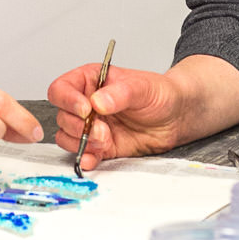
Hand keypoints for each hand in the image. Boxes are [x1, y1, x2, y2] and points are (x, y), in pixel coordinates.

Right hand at [48, 63, 184, 169]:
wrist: (177, 117)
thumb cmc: (159, 94)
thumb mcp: (142, 88)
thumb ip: (119, 94)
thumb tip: (97, 102)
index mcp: (90, 81)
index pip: (62, 89)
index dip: (67, 100)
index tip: (85, 110)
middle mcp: (86, 103)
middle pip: (62, 116)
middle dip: (79, 127)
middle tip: (103, 130)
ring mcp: (92, 126)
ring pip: (67, 137)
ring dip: (82, 143)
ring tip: (106, 141)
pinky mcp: (101, 146)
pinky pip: (82, 153)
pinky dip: (85, 158)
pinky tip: (94, 158)